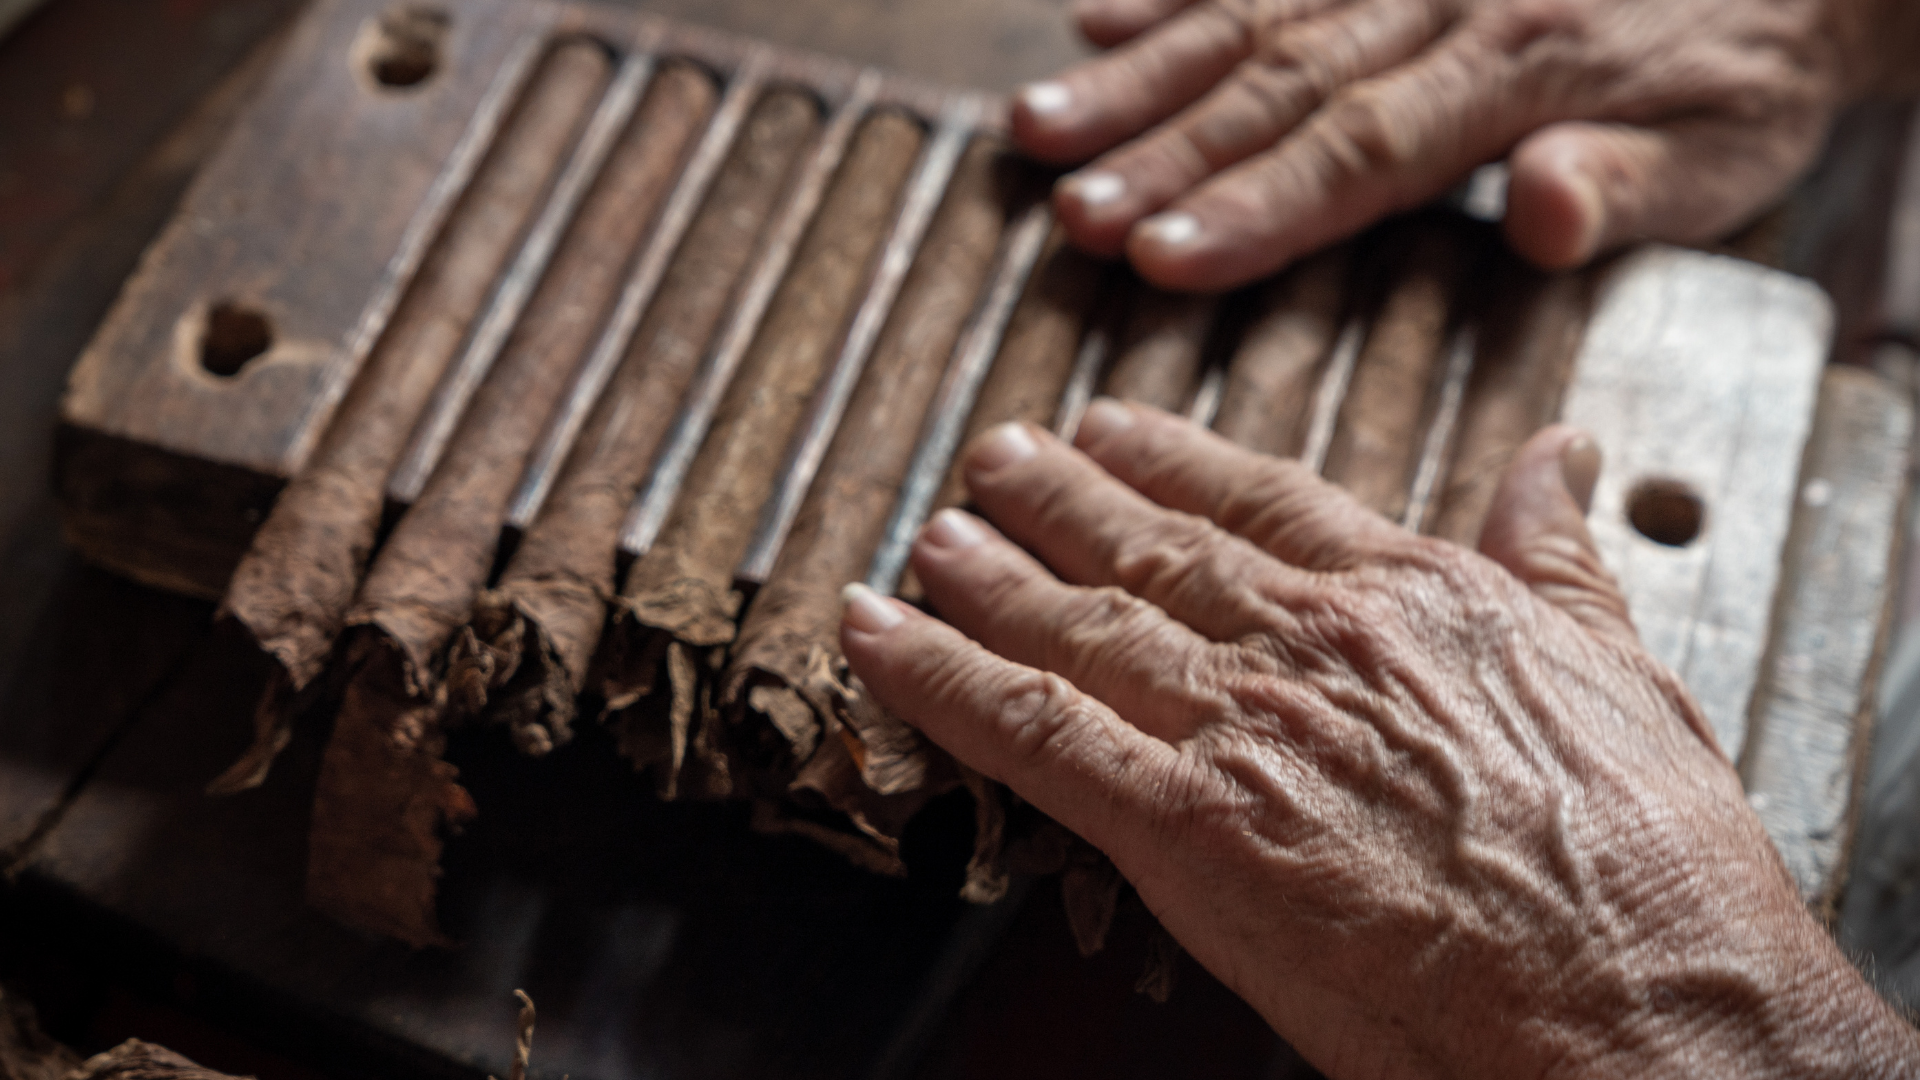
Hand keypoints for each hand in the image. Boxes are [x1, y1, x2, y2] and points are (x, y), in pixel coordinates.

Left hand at [841, 400, 1919, 1078]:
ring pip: (1077, 623)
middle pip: (1152, 548)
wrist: (1644, 999)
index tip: (1112, 429)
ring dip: (986, 573)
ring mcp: (1242, 726)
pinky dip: (939, 677)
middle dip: (1059, 498)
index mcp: (1411, 598)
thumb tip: (1559, 458)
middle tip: (992, 454)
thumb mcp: (1623, 668)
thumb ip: (1556, 556)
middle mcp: (1311, 641)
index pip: (1263, 501)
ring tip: (931, 535)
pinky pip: (1031, 731)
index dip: (1171, 460)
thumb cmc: (1651, 865)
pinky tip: (879, 637)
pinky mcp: (1186, 826)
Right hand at [1010, 0, 1911, 289]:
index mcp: (1522, 70)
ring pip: (1249, 17)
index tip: (1160, 257)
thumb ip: (1627, 184)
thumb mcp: (1727, 149)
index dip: (1256, 207)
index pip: (1366, 150)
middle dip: (1163, 150)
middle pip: (1281, 84)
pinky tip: (1094, 12)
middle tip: (1066, 206)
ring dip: (1136, 73)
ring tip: (1037, 123)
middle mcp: (1443, 4)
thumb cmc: (1740, 67)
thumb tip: (1541, 207)